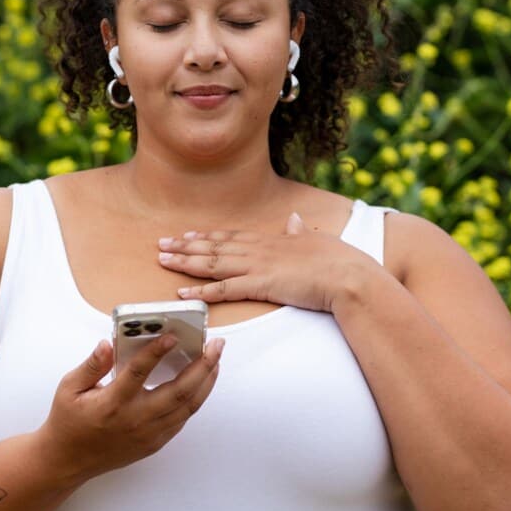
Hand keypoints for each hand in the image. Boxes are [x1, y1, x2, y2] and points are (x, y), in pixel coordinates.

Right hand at [36, 333, 224, 483]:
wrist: (68, 460)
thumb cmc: (68, 421)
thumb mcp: (69, 387)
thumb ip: (92, 365)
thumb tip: (108, 344)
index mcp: (112, 403)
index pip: (138, 373)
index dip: (156, 353)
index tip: (173, 336)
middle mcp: (135, 419)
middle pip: (178, 392)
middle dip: (202, 366)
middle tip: (215, 345)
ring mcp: (148, 434)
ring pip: (187, 407)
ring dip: (205, 382)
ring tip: (215, 361)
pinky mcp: (154, 443)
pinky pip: (181, 420)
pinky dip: (195, 400)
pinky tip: (201, 384)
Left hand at [157, 212, 381, 312]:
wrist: (349, 276)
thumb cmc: (338, 261)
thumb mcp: (316, 240)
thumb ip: (299, 231)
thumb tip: (294, 218)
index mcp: (271, 239)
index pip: (230, 236)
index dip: (206, 236)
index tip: (187, 235)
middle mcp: (258, 249)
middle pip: (214, 246)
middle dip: (185, 246)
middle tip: (160, 245)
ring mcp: (257, 266)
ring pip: (211, 263)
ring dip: (185, 262)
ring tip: (162, 261)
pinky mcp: (260, 285)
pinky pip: (223, 289)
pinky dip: (200, 290)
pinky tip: (182, 291)